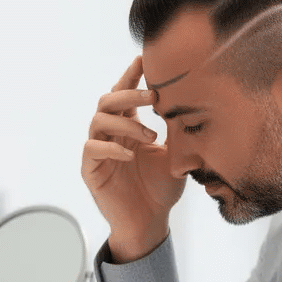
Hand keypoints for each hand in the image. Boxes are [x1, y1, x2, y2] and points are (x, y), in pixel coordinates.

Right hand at [82, 56, 185, 261]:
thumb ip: (175, 128)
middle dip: (129, 95)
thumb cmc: (161, 189)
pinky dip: (111, 147)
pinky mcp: (91, 171)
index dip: (132, 76)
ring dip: (126, 123)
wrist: (151, 222)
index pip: (125, 94)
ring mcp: (99, 152)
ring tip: (150, 136)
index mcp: (128, 127)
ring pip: (98, 121)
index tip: (145, 59)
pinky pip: (92, 149)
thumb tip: (189, 99)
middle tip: (154, 97)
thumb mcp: (175, 153)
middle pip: (108, 101)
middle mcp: (111, 135)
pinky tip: (130, 154)